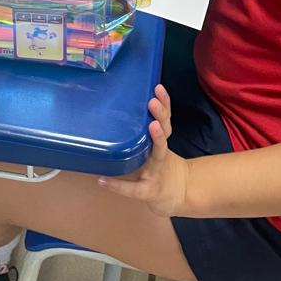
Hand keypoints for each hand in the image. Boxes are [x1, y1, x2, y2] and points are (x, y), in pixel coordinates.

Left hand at [98, 85, 189, 216]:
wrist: (177, 192)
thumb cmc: (160, 164)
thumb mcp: (156, 145)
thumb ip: (145, 130)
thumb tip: (119, 103)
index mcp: (160, 139)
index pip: (165, 117)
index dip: (165, 103)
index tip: (158, 88)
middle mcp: (161, 152)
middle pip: (165, 129)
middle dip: (161, 114)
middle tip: (153, 101)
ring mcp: (157, 170)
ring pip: (160, 152)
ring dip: (158, 138)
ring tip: (153, 125)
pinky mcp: (148, 190)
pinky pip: (133, 188)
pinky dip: (117, 185)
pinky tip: (102, 180)